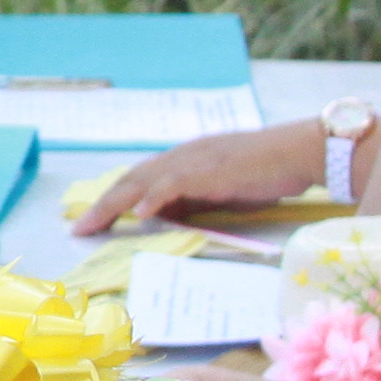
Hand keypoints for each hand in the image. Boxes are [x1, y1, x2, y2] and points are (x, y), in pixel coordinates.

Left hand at [77, 124, 341, 232]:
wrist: (300, 152)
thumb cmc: (267, 172)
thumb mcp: (221, 189)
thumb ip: (194, 199)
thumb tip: (165, 217)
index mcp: (185, 159)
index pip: (140, 179)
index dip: (113, 199)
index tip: (92, 220)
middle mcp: (184, 155)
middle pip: (132, 179)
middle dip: (103, 204)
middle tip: (80, 229)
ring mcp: (196, 160)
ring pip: (144, 180)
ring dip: (115, 203)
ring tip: (94, 224)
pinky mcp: (212, 170)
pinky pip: (175, 183)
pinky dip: (155, 197)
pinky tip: (139, 212)